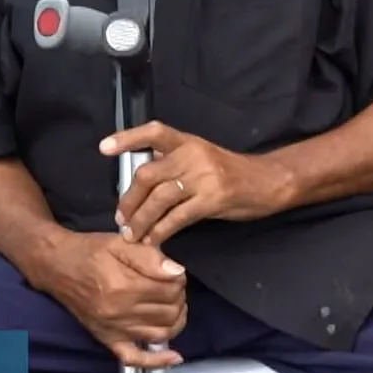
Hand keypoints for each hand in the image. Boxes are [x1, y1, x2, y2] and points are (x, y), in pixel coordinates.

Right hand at [38, 232, 188, 367]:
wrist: (56, 266)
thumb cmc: (89, 252)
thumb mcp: (121, 243)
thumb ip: (150, 257)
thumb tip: (176, 272)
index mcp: (123, 286)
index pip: (171, 290)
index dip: (178, 279)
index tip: (173, 272)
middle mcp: (119, 312)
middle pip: (169, 311)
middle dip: (178, 297)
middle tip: (171, 286)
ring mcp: (113, 329)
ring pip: (161, 333)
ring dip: (175, 320)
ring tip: (172, 305)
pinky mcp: (107, 339)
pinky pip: (134, 358)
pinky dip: (156, 361)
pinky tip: (174, 356)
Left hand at [101, 122, 293, 245]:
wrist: (269, 182)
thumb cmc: (233, 173)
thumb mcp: (204, 157)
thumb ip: (176, 163)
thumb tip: (142, 181)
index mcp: (189, 141)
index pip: (154, 132)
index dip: (127, 138)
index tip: (103, 148)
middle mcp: (194, 155)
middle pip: (147, 175)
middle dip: (129, 200)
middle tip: (120, 218)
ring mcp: (204, 177)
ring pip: (159, 200)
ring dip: (141, 220)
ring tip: (133, 234)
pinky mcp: (213, 199)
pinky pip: (177, 218)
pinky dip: (161, 232)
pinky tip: (154, 240)